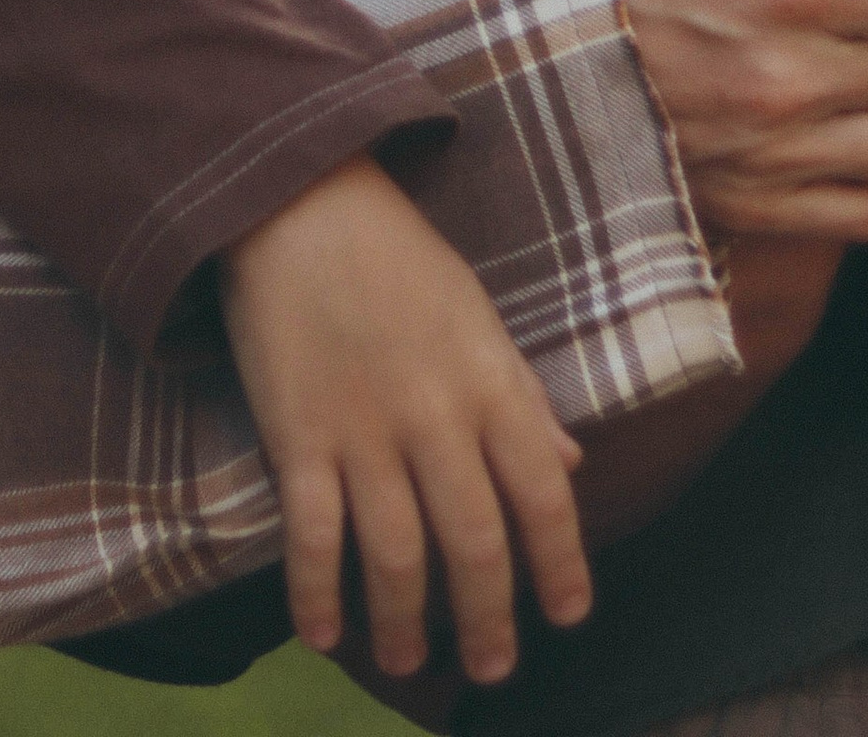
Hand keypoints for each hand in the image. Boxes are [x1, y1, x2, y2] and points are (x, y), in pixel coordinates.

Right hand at [218, 152, 588, 685]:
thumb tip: (571, 465)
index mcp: (489, 379)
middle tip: (492, 666)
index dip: (562, 563)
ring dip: (405, 623)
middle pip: (475, 544)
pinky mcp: (297, 434)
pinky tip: (325, 634)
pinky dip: (318, 592)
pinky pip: (312, 534)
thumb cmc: (397, 255)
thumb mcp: (477, 313)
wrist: (297, 201)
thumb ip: (523, 395)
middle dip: (487, 618)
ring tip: (407, 662)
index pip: (544, 494)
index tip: (567, 614)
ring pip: (397, 555)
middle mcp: (436, 415)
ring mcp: (363, 430)